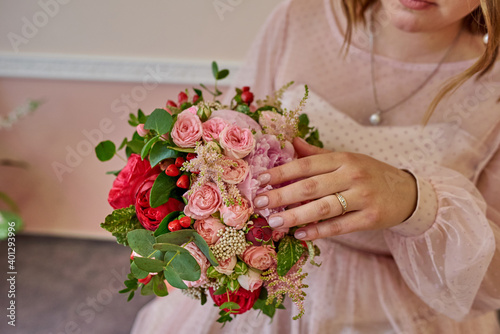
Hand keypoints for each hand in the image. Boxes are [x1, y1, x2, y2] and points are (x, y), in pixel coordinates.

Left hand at [254, 137, 417, 240]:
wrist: (407, 192)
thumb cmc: (370, 174)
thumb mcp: (347, 159)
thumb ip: (318, 154)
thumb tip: (291, 142)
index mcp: (343, 158)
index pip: (306, 164)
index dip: (281, 172)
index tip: (260, 180)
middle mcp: (352, 175)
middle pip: (311, 186)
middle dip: (282, 195)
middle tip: (260, 204)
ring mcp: (363, 197)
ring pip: (323, 207)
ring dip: (296, 216)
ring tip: (274, 222)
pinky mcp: (371, 218)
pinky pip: (340, 226)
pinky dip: (319, 231)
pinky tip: (300, 234)